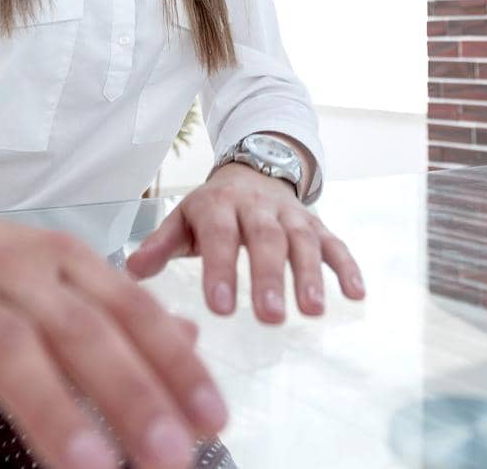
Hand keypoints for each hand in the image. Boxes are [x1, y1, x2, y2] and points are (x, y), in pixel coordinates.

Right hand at [0, 193, 227, 468]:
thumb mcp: (52, 274)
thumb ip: (114, 310)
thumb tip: (190, 344)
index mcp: (62, 259)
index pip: (131, 310)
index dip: (174, 364)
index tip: (214, 419)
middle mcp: (14, 269)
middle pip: (81, 330)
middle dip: (130, 394)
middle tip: (172, 456)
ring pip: (7, 348)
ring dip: (52, 410)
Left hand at [125, 163, 367, 322]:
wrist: (254, 169)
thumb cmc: (213, 210)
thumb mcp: (182, 219)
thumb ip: (160, 245)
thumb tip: (131, 271)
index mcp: (218, 206)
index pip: (219, 237)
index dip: (220, 269)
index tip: (220, 307)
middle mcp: (257, 208)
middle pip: (265, 239)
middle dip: (269, 277)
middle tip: (270, 317)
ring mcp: (290, 215)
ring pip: (302, 241)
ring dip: (310, 274)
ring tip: (312, 310)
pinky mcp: (316, 223)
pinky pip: (335, 242)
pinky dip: (347, 266)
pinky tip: (356, 294)